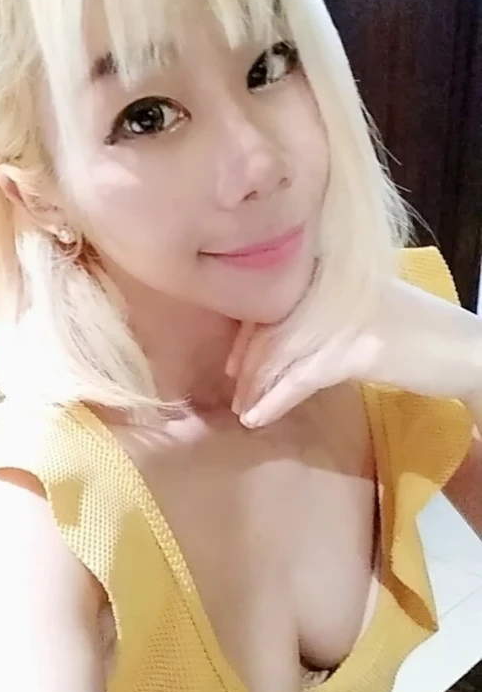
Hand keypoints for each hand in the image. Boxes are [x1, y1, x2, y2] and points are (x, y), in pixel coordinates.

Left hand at [227, 277, 481, 428]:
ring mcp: (345, 316)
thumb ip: (325, 313)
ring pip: (281, 352)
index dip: (248, 333)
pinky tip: (259, 418)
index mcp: (334, 273)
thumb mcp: (366, 311)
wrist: (467, 351)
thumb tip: (280, 336)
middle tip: (233, 392)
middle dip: (246, 363)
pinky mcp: (358, 349)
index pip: (274, 299)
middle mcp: (334, 287)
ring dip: (255, 386)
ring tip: (242, 410)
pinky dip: (276, 400)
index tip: (233, 361)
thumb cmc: (420, 334)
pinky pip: (302, 377)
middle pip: (271, 324)